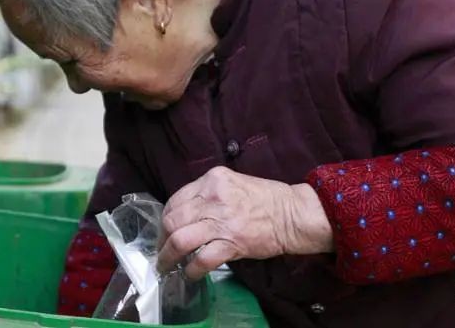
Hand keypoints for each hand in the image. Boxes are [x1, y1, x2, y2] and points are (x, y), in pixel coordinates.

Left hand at [156, 166, 332, 279]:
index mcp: (212, 180)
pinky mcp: (232, 242)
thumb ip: (208, 195)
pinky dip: (191, 270)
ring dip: (168, 257)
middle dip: (162, 240)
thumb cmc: (266, 199)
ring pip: (180, 240)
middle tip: (162, 252)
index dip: (166, 220)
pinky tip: (190, 274)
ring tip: (167, 267)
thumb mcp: (232, 183)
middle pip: (172, 220)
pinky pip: (201, 259)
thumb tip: (186, 215)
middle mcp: (213, 197)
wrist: (293, 214)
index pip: (176, 200)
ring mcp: (222, 220)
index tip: (165, 232)